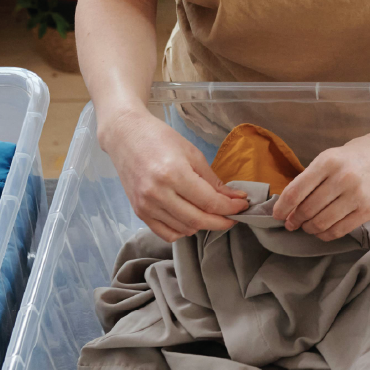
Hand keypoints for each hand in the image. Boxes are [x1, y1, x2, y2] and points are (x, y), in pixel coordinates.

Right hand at [101, 108, 247, 242]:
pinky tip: (191, 219)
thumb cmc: (161, 139)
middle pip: (197, 220)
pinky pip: (165, 233)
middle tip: (234, 216)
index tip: (243, 205)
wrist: (126, 136)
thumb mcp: (193, 154)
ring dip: (203, 225)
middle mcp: (157, 194)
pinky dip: (182, 231)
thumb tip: (234, 198)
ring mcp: (145, 206)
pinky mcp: (138, 212)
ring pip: (183, 229)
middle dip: (221, 222)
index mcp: (174, 174)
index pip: (209, 202)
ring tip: (213, 214)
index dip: (230, 207)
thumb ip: (213, 180)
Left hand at [273, 129, 369, 240]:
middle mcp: (342, 178)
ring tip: (308, 226)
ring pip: (321, 223)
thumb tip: (289, 203)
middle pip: (307, 209)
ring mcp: (357, 196)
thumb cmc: (358, 155)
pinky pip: (339, 230)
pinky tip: (323, 230)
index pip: (296, 191)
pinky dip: (325, 234)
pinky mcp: (368, 210)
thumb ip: (312, 177)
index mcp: (328, 161)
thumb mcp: (332, 156)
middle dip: (295, 220)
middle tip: (293, 223)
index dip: (282, 207)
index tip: (278, 215)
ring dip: (309, 228)